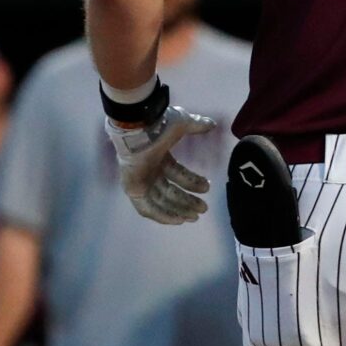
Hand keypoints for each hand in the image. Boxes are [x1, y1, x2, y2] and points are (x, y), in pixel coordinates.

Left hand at [106, 102, 217, 224]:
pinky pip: (147, 208)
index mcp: (159, 156)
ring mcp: (140, 180)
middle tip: (203, 209)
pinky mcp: (133, 189)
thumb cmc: (160, 128)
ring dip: (178, 210)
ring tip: (194, 217)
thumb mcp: (183, 124)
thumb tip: (212, 124)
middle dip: (187, 200)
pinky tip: (178, 221)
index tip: (207, 188)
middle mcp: (149, 170)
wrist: (139, 130)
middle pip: (170, 191)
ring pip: (161, 201)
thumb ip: (197, 125)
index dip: (191, 182)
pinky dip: (162, 216)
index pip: (177, 173)